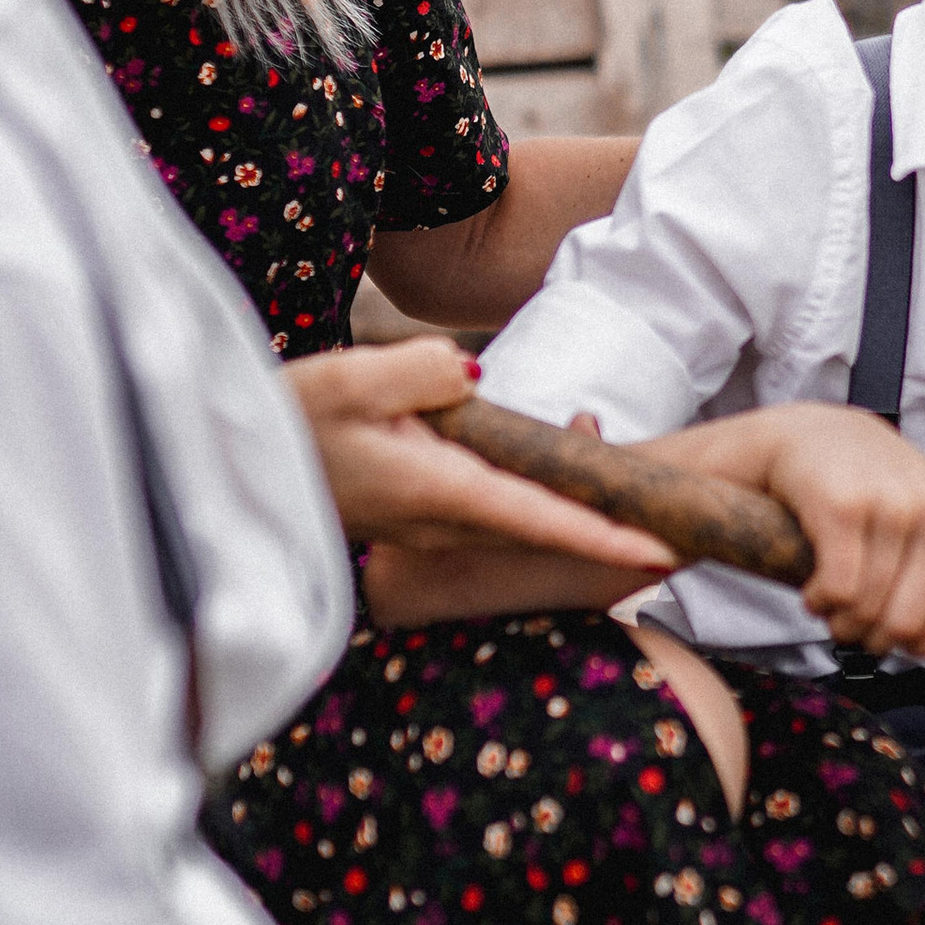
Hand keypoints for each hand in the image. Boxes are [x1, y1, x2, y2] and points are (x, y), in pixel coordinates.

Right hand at [284, 341, 672, 572]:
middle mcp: (446, 520)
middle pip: (550, 530)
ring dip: (585, 507)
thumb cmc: (287, 419)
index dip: (605, 539)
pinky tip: (573, 453)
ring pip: (528, 520)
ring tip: (645, 468)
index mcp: (438, 493)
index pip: (540, 521)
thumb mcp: (348, 377)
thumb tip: (471, 370)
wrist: (232, 461)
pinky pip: (501, 509)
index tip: (663, 554)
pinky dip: (546, 494)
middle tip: (692, 522)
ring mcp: (435, 523)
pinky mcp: (425, 513)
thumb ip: (419, 371)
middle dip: (618, 529)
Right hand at [717, 405, 924, 657]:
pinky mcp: (844, 507)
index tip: (906, 634)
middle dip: (873, 636)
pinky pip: (836, 592)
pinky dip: (818, 601)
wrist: (812, 436)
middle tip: (856, 614)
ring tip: (834, 596)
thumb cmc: (882, 489)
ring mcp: (895, 507)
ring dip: (840, 620)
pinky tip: (815, 583)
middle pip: (909, 627)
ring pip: (868, 613)